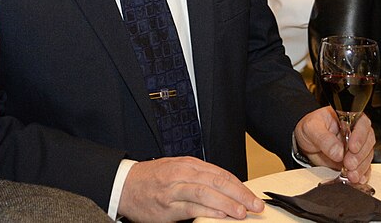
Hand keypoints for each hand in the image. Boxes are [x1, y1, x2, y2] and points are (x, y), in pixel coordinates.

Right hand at [118, 157, 263, 221]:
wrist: (124, 185)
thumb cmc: (152, 179)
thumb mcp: (177, 170)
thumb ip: (199, 177)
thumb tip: (226, 189)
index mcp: (188, 164)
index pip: (221, 174)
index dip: (240, 186)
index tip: (253, 196)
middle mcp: (182, 174)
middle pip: (217, 182)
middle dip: (240, 194)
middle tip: (255, 205)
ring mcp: (174, 190)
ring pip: (206, 193)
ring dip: (227, 203)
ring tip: (242, 212)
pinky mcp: (166, 207)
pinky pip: (191, 208)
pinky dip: (208, 211)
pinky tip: (220, 215)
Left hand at [294, 106, 374, 183]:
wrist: (305, 143)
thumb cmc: (310, 129)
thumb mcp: (311, 128)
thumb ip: (324, 139)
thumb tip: (338, 152)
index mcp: (347, 118)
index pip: (361, 123)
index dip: (360, 135)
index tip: (352, 147)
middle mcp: (355, 131)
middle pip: (367, 141)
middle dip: (360, 155)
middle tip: (349, 164)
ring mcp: (357, 147)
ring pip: (367, 156)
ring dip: (361, 167)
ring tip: (351, 174)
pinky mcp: (355, 161)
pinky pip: (364, 168)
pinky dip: (362, 174)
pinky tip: (357, 178)